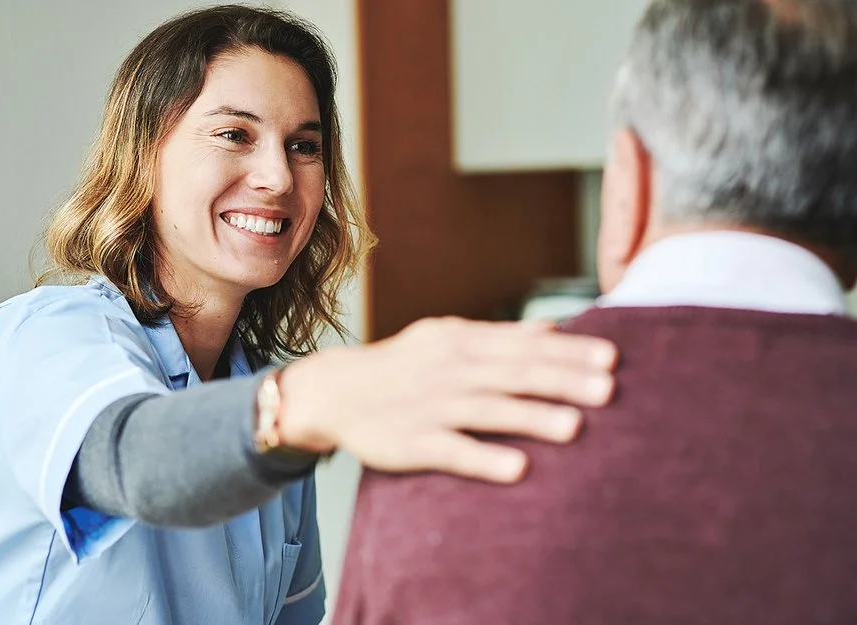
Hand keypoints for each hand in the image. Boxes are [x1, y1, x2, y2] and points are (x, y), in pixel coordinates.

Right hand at [276, 317, 616, 483]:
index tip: (611, 358)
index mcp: (460, 340)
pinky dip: (484, 458)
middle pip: (512, 374)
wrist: (335, 391)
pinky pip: (451, 450)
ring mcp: (430, 406)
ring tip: (575, 426)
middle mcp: (448, 369)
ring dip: (531, 417)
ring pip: (487, 410)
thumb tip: (555, 328)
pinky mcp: (411, 442)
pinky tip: (518, 468)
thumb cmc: (403, 365)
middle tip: (608, 389)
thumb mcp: (447, 337)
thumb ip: (501, 335)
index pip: (522, 344)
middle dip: (561, 380)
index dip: (568, 352)